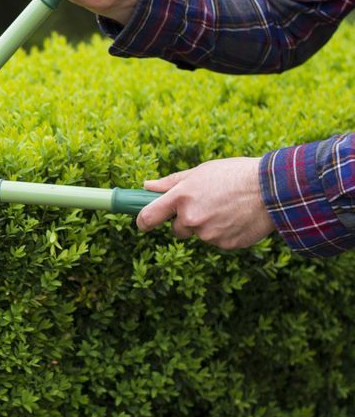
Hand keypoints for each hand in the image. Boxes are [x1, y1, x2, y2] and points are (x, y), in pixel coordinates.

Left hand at [137, 157, 276, 249]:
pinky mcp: (225, 245)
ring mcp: (208, 234)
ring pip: (200, 235)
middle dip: (186, 221)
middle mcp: (191, 218)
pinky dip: (224, 232)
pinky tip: (237, 218)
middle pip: (177, 230)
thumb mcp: (200, 172)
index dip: (143, 222)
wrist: (273, 189)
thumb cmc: (235, 175)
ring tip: (228, 208)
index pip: (149, 217)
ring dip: (208, 226)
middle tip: (206, 205)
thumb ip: (171, 182)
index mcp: (181, 197)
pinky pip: (218, 241)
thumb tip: (146, 186)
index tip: (143, 223)